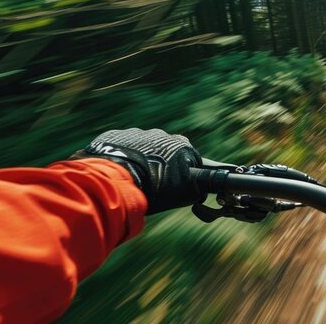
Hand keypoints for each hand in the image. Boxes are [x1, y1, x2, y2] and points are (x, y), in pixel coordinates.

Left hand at [70, 128, 205, 213]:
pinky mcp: (114, 136)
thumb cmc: (153, 188)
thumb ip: (203, 184)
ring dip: (141, 160)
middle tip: (153, 184)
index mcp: (181, 144)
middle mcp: (161, 134)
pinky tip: (118, 172)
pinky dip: (121, 157)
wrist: (114, 181)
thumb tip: (211, 185)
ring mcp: (136, 133)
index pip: (189, 158)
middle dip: (161, 164)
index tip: (176, 186)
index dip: (185, 174)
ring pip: (142, 148)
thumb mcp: (186, 191)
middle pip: (165, 151)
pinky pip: (121, 146)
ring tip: (133, 179)